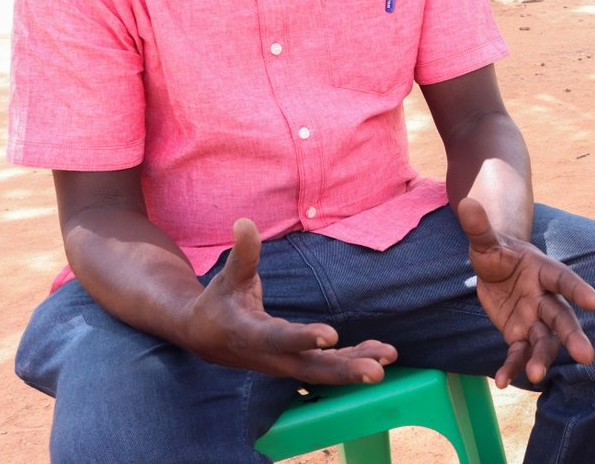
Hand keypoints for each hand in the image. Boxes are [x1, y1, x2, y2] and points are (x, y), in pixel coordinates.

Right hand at [184, 219, 396, 382]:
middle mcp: (271, 356)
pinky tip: (381, 353)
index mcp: (250, 335)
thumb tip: (244, 222)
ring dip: (355, 365)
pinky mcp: (295, 362)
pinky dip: (353, 358)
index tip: (331, 335)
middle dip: (344, 370)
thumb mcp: (228, 277)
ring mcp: (285, 363)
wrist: (205, 337)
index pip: (279, 339)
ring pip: (323, 370)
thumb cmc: (219, 302)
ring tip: (388, 358)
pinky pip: (327, 364)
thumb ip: (242, 253)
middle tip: (376, 372)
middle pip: (310, 368)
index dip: (303, 338)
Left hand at [458, 197, 594, 387]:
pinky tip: (502, 380)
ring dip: (543, 358)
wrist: (494, 267)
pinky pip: (519, 352)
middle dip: (572, 335)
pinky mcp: (519, 334)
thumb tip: (467, 202)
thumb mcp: (484, 240)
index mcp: (542, 270)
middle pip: (562, 317)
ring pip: (545, 340)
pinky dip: (513, 366)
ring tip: (537, 375)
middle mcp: (544, 297)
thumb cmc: (496, 251)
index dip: (578, 289)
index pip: (562, 279)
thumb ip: (479, 227)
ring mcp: (534, 318)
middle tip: (586, 356)